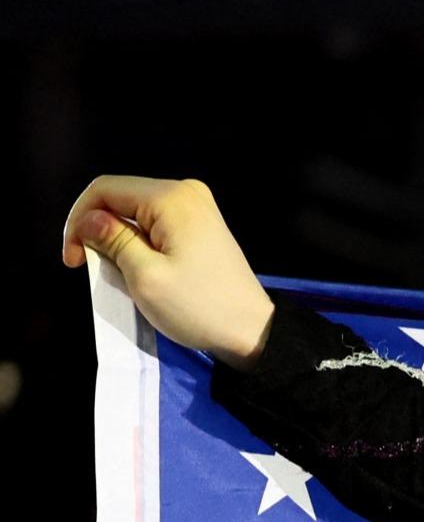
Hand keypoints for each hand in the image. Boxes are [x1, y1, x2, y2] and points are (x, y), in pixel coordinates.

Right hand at [59, 175, 276, 370]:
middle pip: (120, 198)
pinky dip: (139, 245)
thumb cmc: (199, 307)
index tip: (72, 258)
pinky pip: (155, 225)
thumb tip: (89, 219)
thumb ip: (112, 240)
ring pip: (135, 214)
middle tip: (89, 267)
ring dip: (118, 241)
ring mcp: (197, 208)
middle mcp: (186, 193)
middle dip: (97, 230)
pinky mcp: (201, 227)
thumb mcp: (144, 275)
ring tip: (118, 273)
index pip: (104, 189)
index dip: (79, 219)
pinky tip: (138, 269)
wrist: (253, 331)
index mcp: (171, 197)